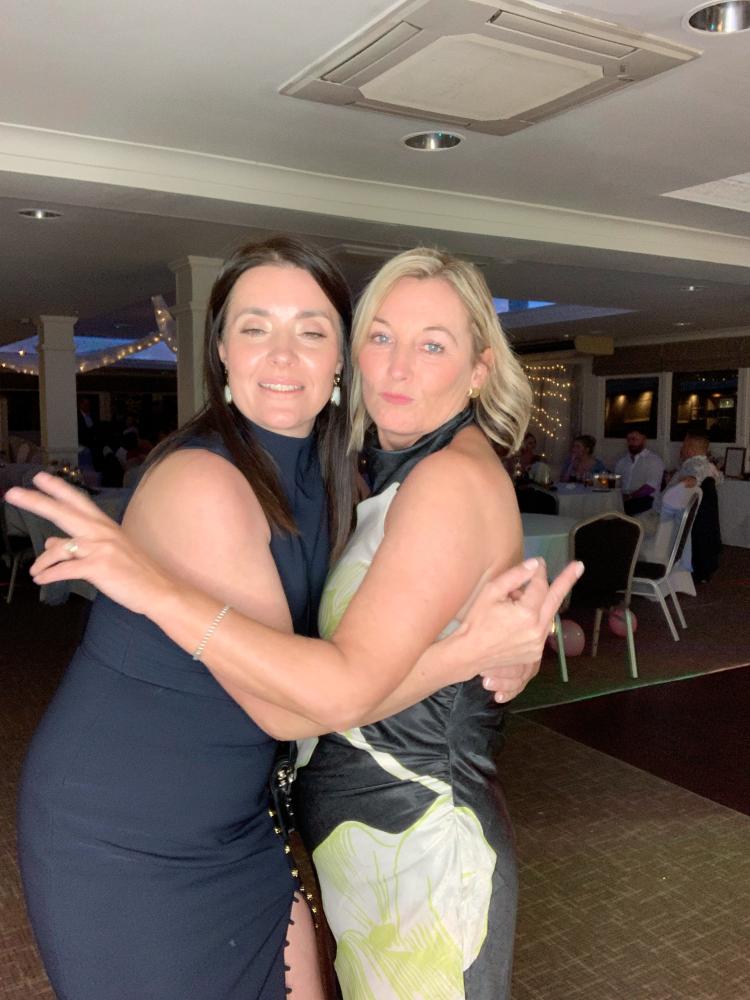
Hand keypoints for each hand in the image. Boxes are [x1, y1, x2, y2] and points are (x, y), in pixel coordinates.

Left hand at [5, 472, 171, 615]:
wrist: (159, 590)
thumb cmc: (135, 573)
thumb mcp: (108, 554)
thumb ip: (78, 546)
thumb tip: (50, 543)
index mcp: (105, 526)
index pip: (78, 501)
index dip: (57, 488)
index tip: (38, 477)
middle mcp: (102, 532)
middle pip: (63, 512)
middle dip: (36, 502)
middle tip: (12, 493)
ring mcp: (101, 548)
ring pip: (60, 547)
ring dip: (42, 561)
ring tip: (34, 572)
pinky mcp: (99, 568)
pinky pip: (65, 569)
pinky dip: (49, 575)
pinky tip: (41, 580)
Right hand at [447, 557, 583, 702]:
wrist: (469, 653)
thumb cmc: (476, 621)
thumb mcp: (491, 592)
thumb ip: (515, 576)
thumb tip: (535, 564)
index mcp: (526, 613)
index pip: (540, 585)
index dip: (539, 572)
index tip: (539, 562)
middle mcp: (538, 629)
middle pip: (556, 599)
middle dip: (568, 580)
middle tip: (579, 566)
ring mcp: (539, 644)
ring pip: (547, 614)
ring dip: (540, 602)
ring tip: (516, 601)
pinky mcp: (536, 653)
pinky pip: (541, 629)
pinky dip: (535, 619)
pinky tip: (516, 619)